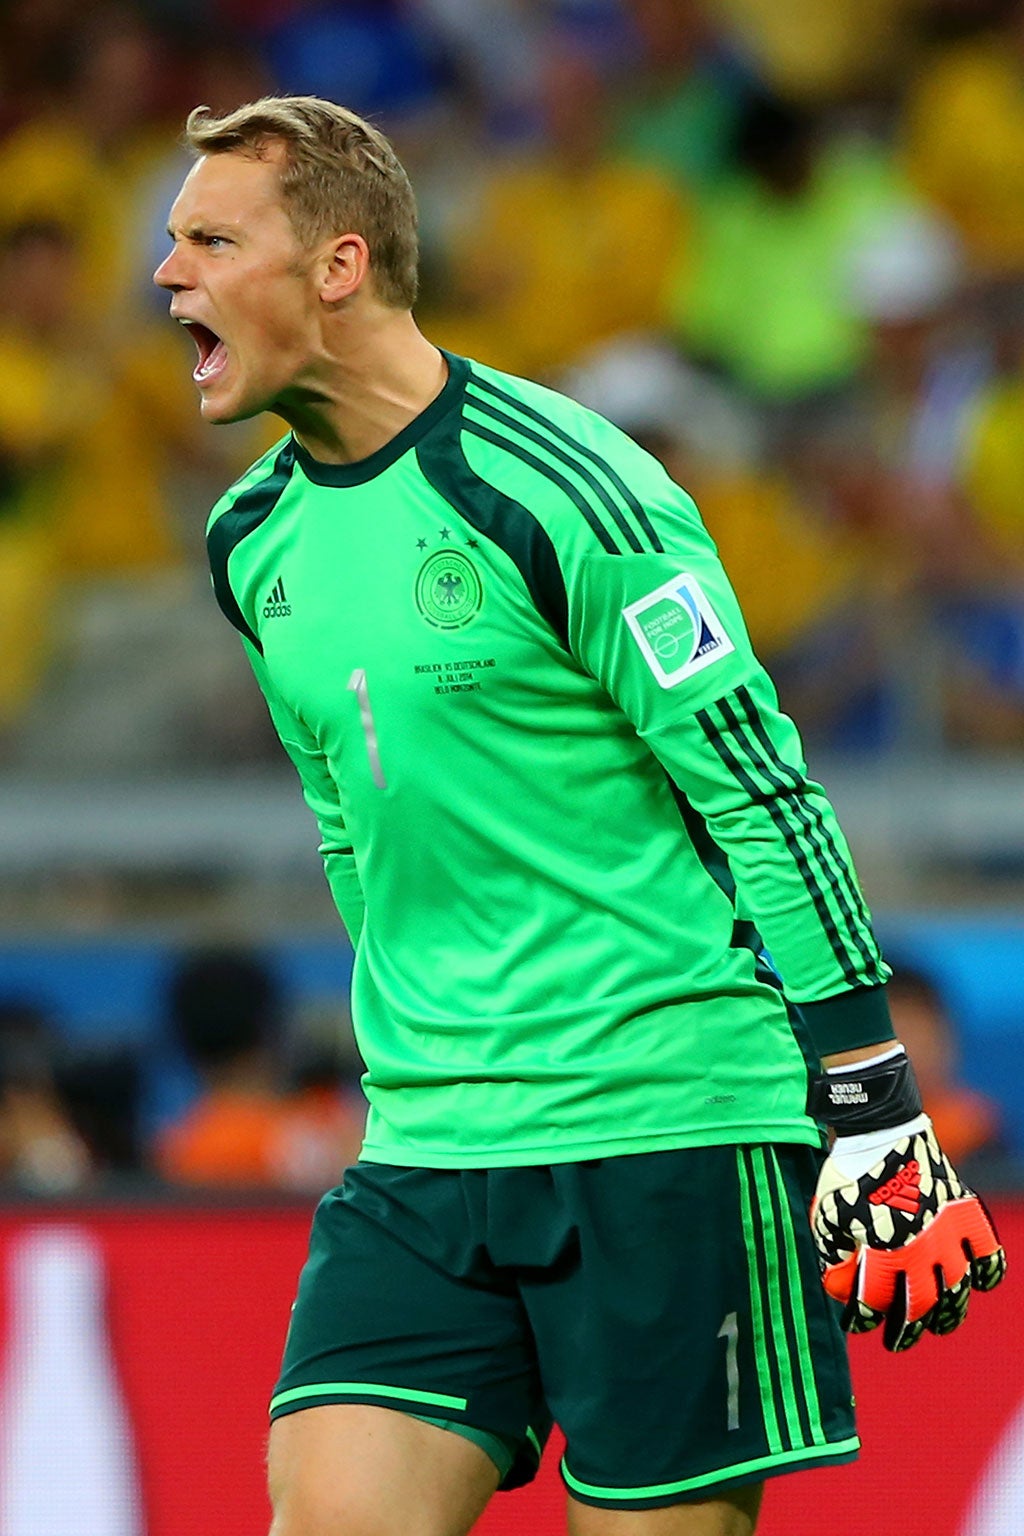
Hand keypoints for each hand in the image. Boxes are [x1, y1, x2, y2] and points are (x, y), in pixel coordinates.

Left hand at [811, 1115, 1005, 1351]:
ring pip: (956, 1292)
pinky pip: (988, 1255)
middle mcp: (920, 1251)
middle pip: (918, 1307)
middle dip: (906, 1329)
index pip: (874, 1303)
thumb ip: (831, 1253)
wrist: (880, 1129)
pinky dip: (987, 1273)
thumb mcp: (826, 1214)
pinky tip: (976, 1283)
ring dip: (948, 1314)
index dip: (863, 1317)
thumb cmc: (849, 1172)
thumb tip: (838, 1285)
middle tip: (898, 1340)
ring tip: (939, 1325)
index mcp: (882, 1253)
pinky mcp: (965, 1214)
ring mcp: (947, 1234)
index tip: (857, 1323)